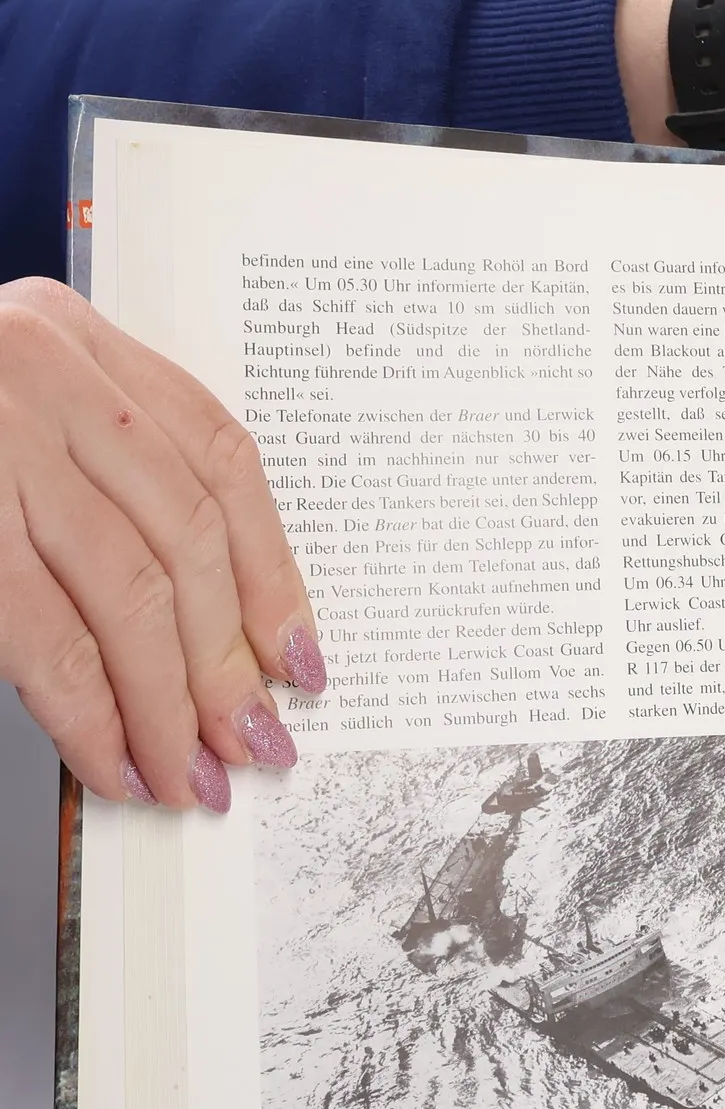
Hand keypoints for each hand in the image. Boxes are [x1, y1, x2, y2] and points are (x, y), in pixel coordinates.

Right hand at [0, 279, 325, 809]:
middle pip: (190, 534)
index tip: (301, 654)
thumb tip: (200, 630)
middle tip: (254, 742)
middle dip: (230, 660)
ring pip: (131, 588)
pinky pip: (43, 631)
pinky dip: (90, 712)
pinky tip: (114, 762)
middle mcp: (39, 369)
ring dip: (171, 703)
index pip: (224, 460)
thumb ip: (86, 482)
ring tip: (192, 772)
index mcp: (69, 336)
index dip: (275, 569)